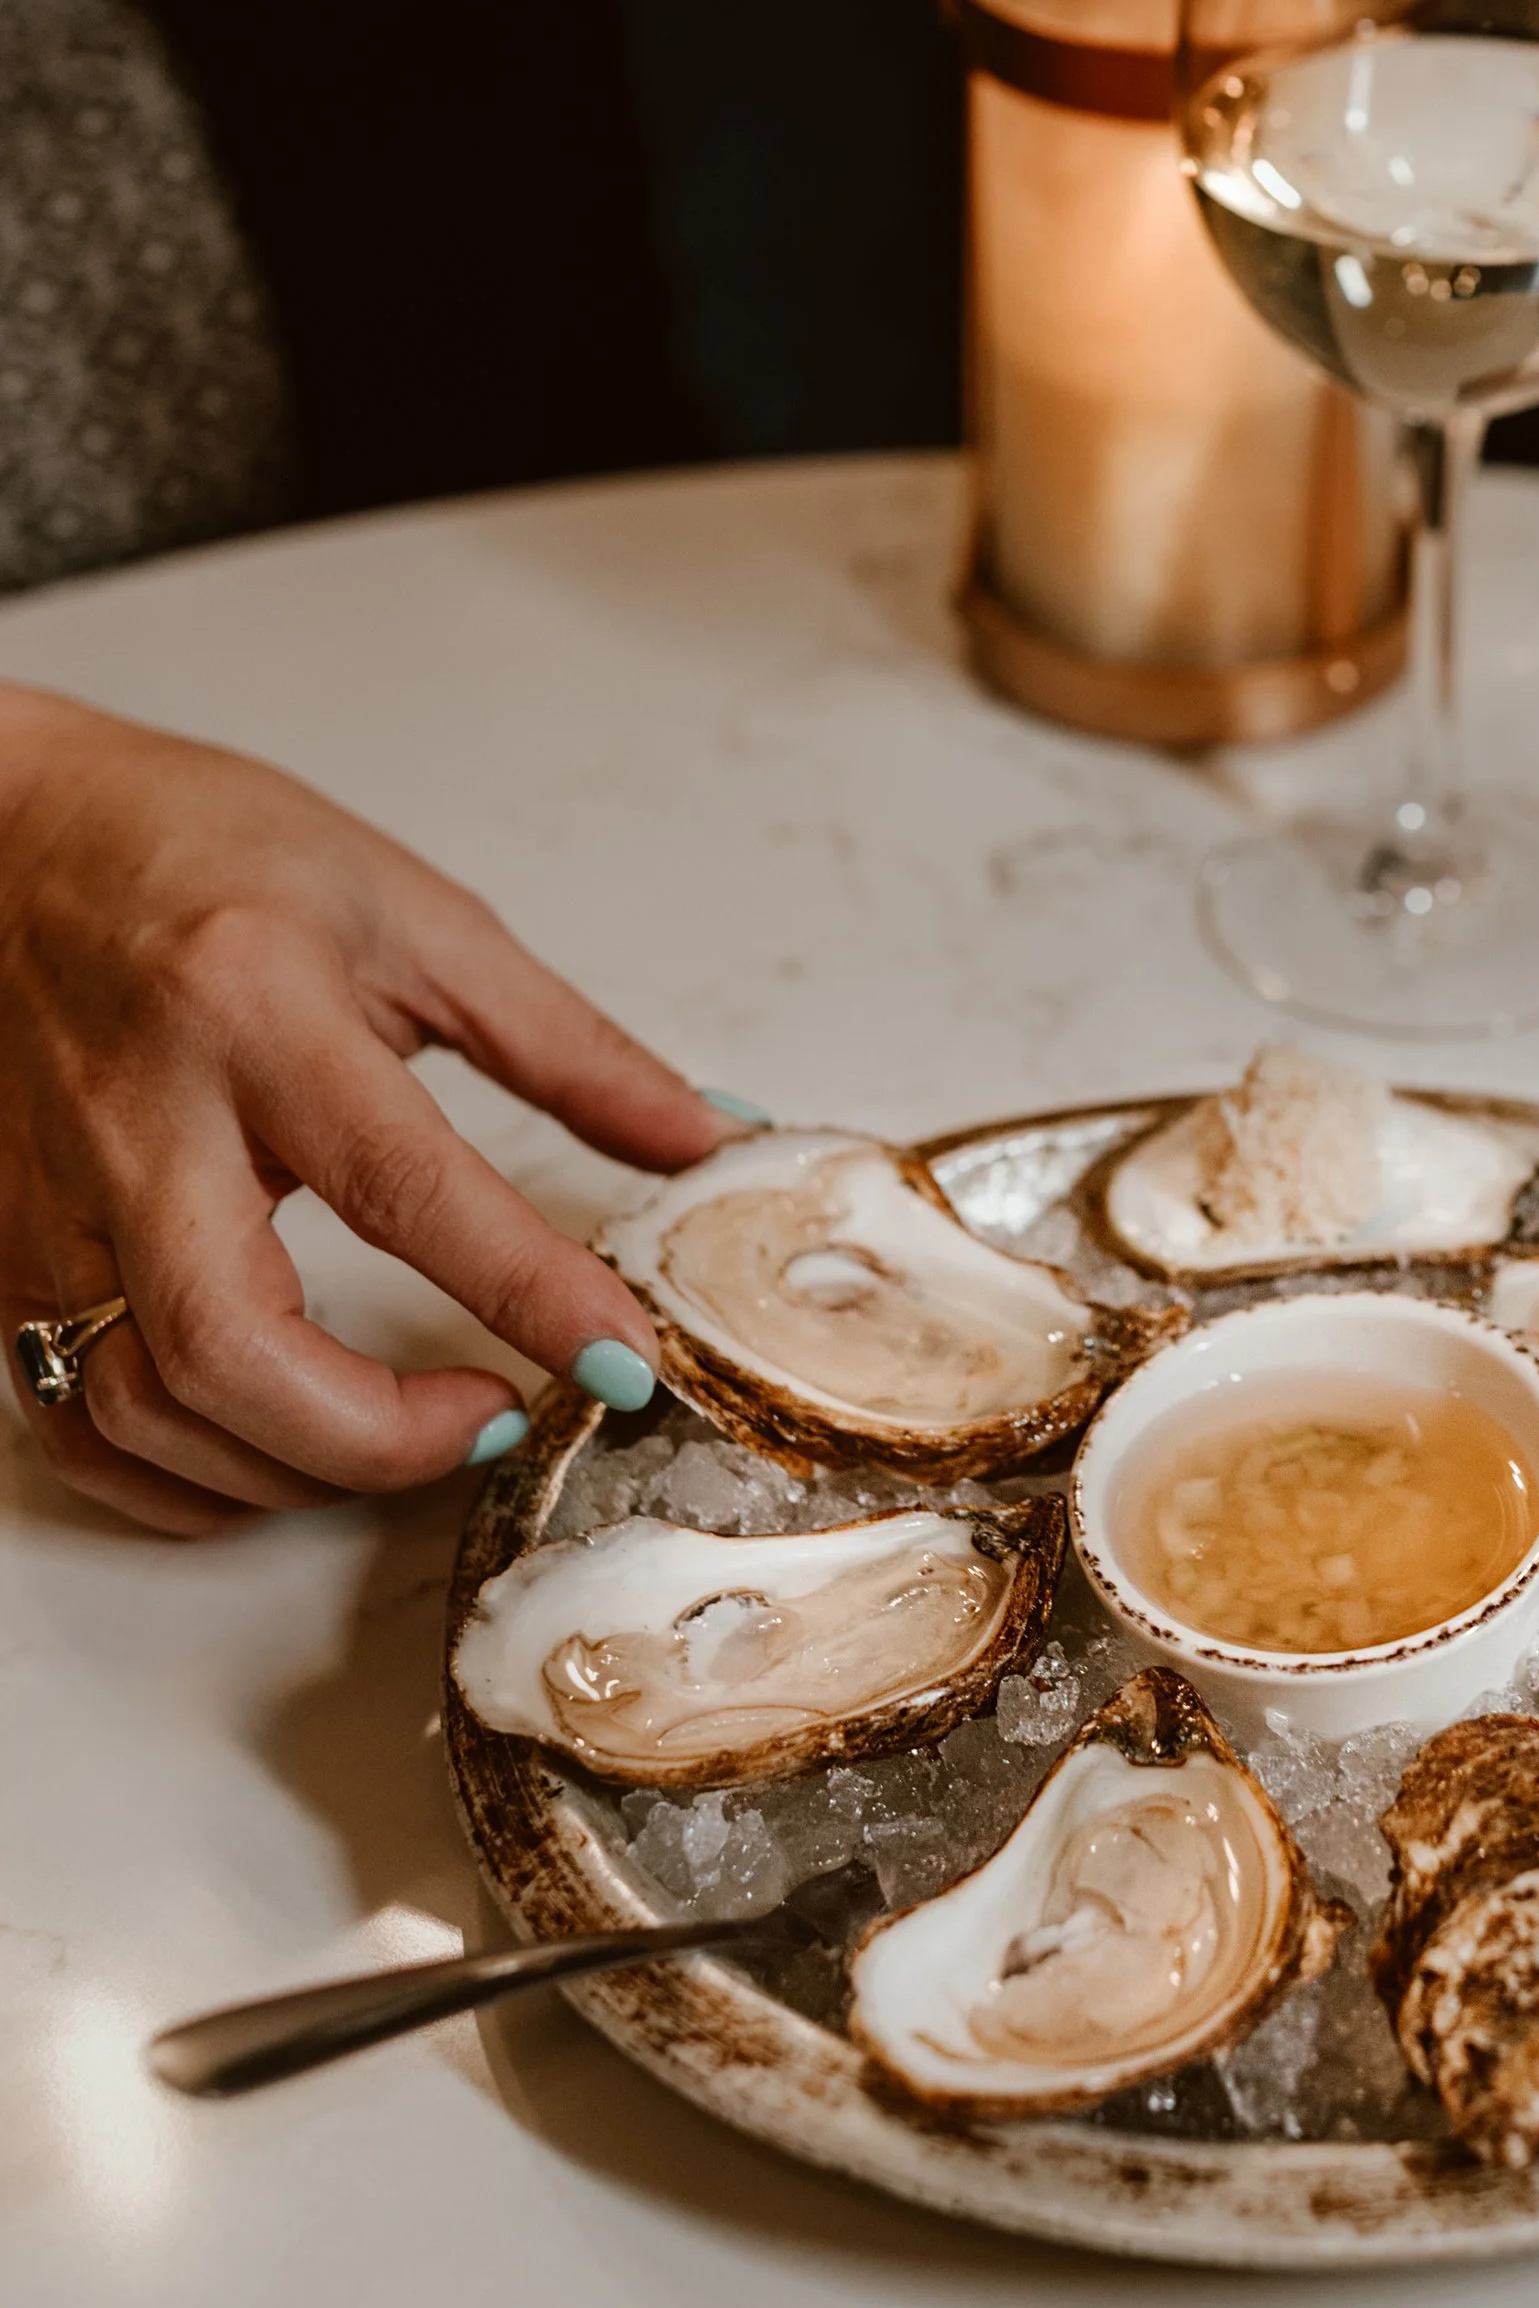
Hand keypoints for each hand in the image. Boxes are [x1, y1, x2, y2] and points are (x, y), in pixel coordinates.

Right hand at [0, 686, 735, 1534]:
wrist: (1, 828)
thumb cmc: (198, 850)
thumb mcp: (411, 914)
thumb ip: (567, 1045)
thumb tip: (701, 1135)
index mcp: (252, 1005)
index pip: (399, 1183)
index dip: (522, 1288)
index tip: (618, 1355)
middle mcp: (138, 1116)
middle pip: (227, 1348)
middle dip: (375, 1434)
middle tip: (488, 1416)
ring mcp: (53, 1197)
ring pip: (138, 1409)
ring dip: (288, 1470)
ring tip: (400, 1430)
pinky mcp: (5, 1250)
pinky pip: (74, 1421)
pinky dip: (180, 1479)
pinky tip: (277, 1451)